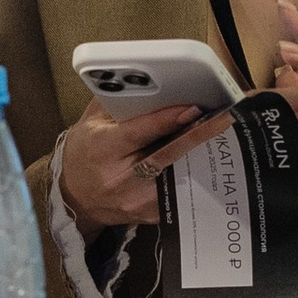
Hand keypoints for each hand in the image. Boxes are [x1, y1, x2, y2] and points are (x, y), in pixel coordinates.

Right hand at [58, 100, 232, 230]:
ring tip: (222, 137)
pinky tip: (209, 162)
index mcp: (101, 149)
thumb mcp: (91, 122)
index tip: (193, 107)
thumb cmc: (85, 151)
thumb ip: (117, 103)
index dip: (167, 119)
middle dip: (196, 136)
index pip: (137, 133)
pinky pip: (178, 195)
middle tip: (223, 118)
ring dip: (201, 158)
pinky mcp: (148, 215)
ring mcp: (135, 200)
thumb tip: (151, 82)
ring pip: (177, 177)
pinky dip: (195, 177)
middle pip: (165, 156)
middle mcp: (118, 178)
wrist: (74, 196)